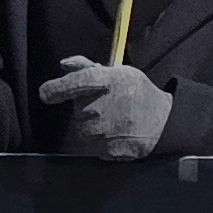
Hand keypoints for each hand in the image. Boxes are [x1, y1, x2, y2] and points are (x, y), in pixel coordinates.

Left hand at [38, 55, 172, 161]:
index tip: (46, 94)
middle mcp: (105, 106)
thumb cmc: (138, 94)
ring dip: (94, 127)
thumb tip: (64, 63)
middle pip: (78, 110)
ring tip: (115, 121)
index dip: (56, 88)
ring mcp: (108, 130)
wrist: (167, 122)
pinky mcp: (111, 149)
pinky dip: (102, 142)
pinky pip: (94, 146)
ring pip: (84, 130)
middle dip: (88, 110)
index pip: (76, 82)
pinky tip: (118, 134)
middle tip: (109, 108)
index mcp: (109, 82)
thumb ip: (88, 68)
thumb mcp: (119, 74)